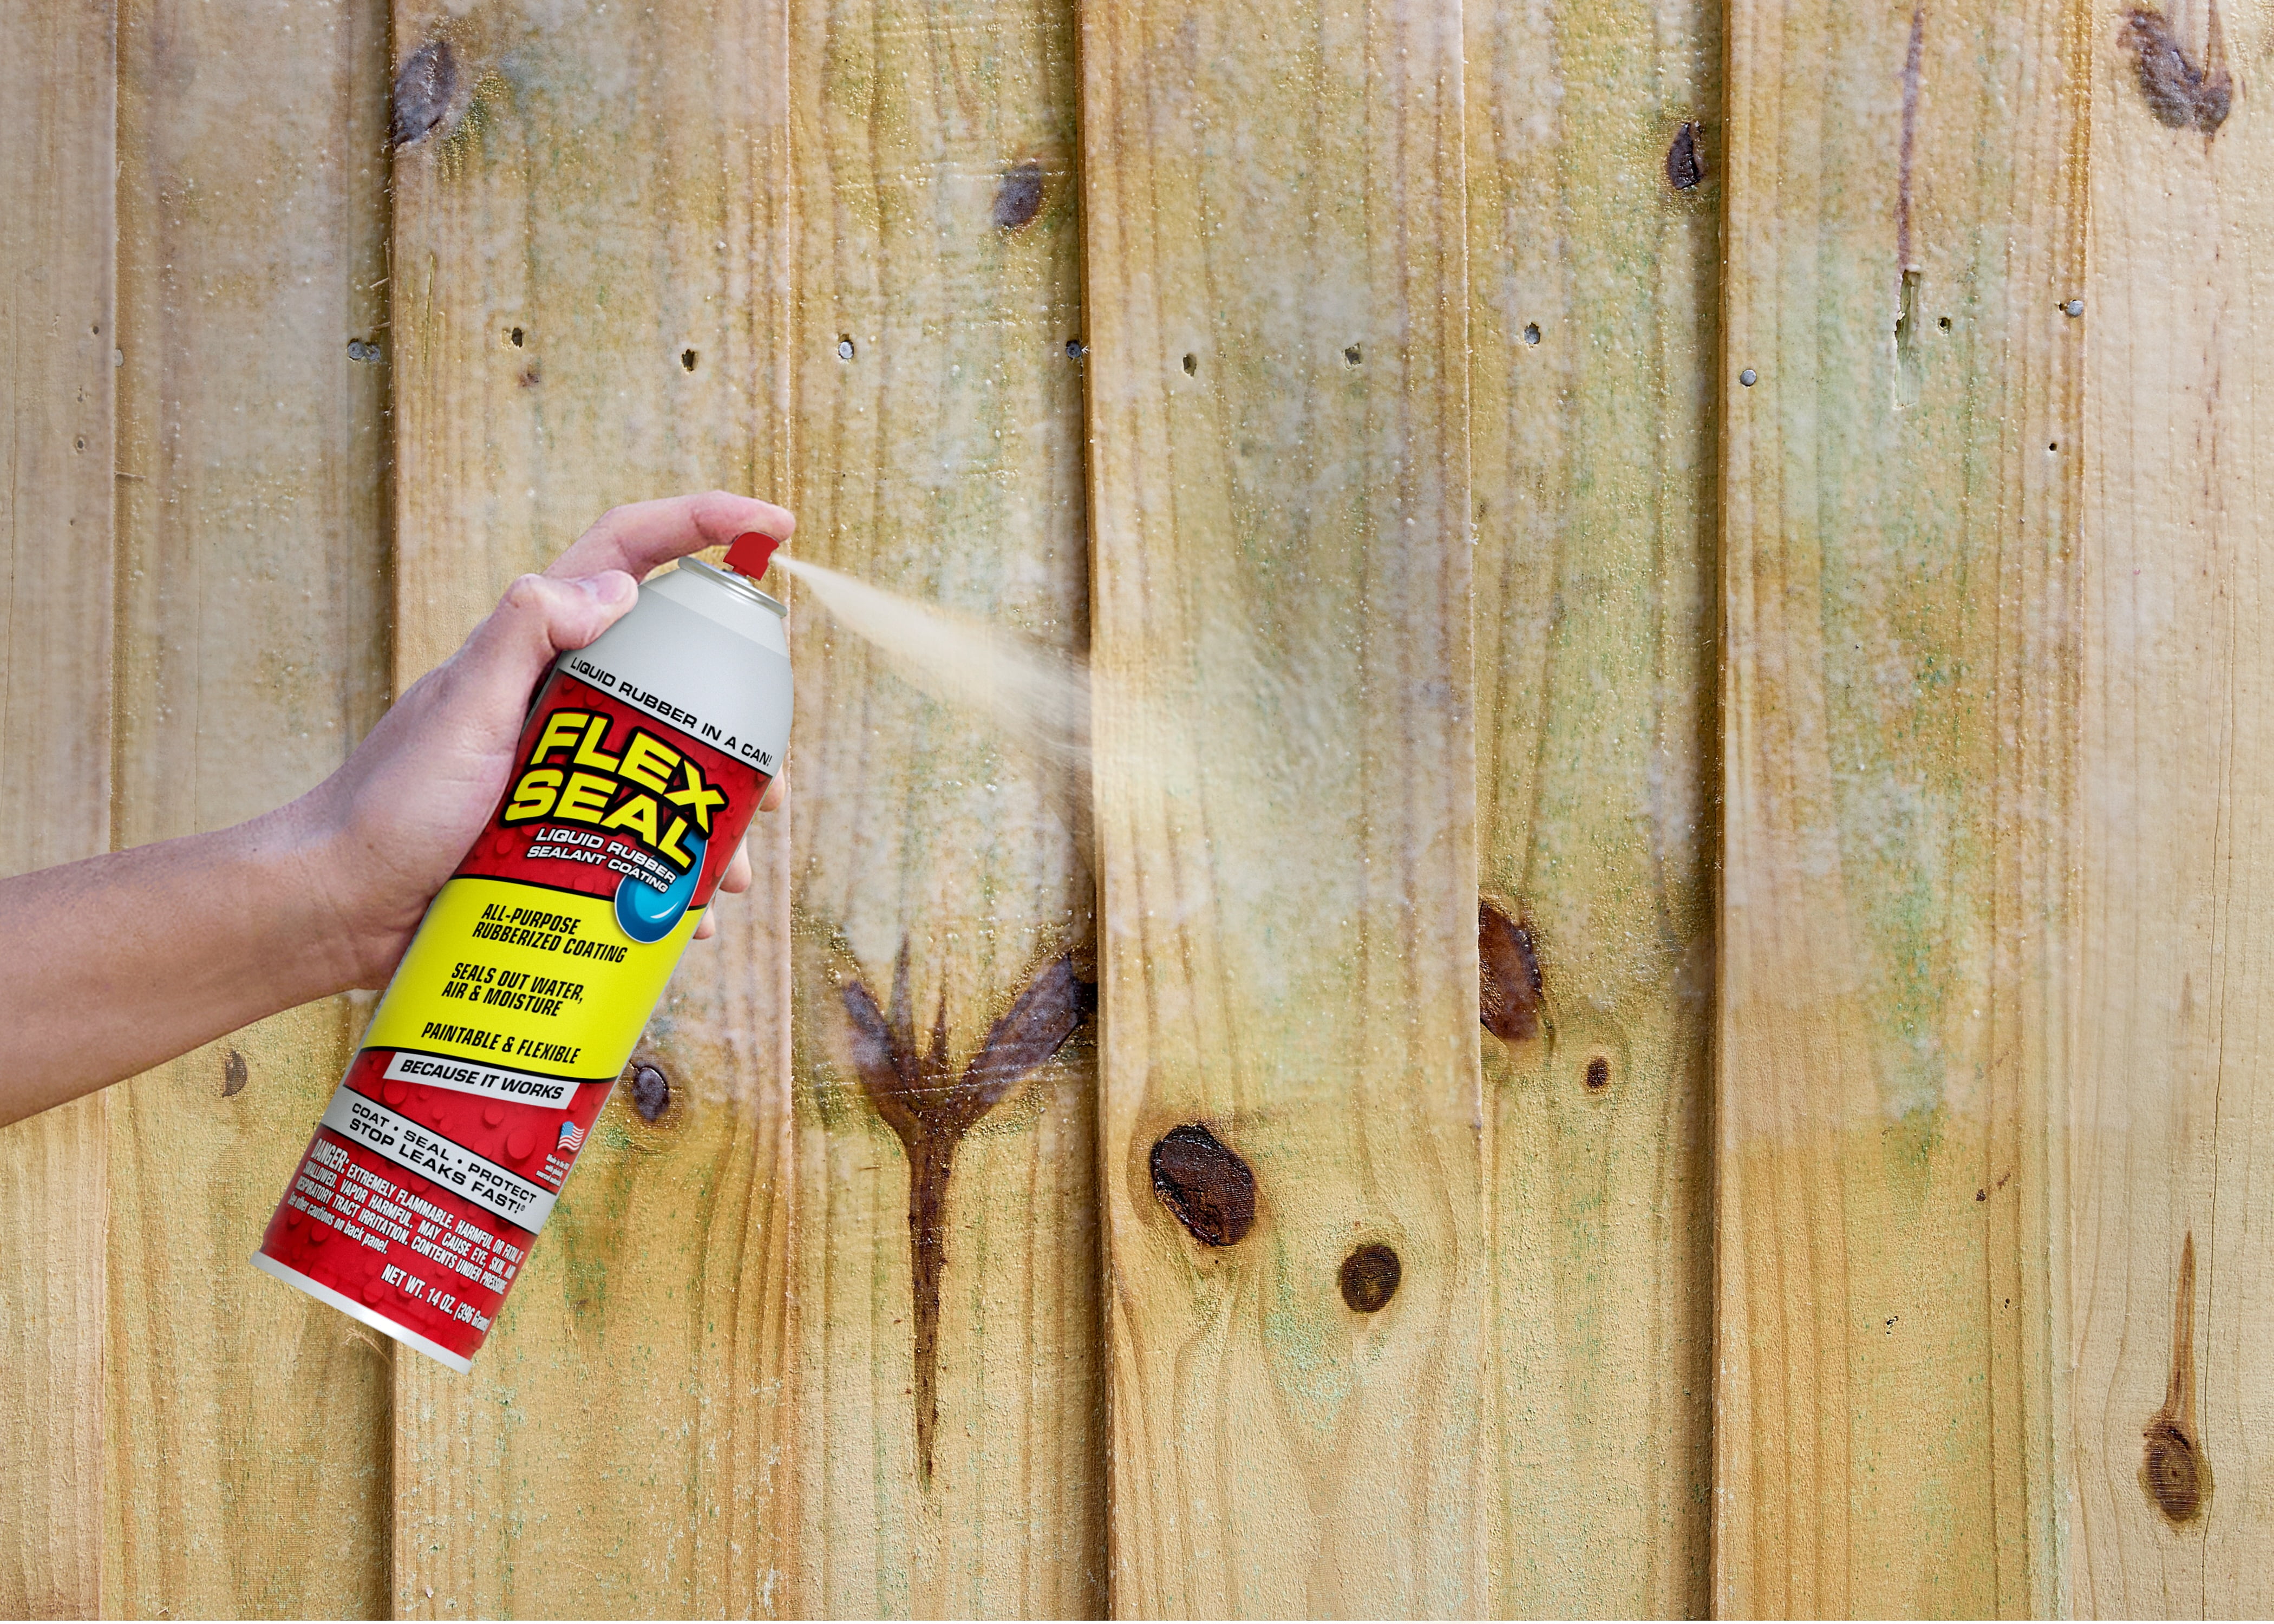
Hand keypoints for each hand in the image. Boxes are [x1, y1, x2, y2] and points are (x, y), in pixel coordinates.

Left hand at [293, 491, 792, 989]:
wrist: (335, 909)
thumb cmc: (386, 805)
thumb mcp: (459, 709)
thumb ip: (527, 634)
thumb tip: (619, 589)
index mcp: (539, 648)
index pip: (631, 554)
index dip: (704, 525)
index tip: (773, 526)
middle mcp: (563, 698)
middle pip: (681, 674)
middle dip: (742, 723)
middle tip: (772, 778)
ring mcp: (567, 768)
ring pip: (675, 769)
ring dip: (718, 820)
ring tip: (734, 872)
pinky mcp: (565, 835)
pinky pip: (643, 844)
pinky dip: (677, 880)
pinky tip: (690, 918)